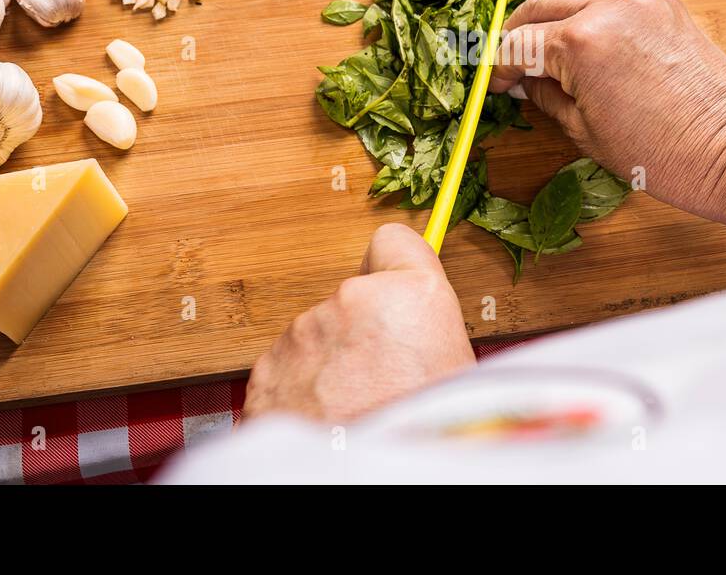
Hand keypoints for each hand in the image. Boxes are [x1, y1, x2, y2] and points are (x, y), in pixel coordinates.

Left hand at [244, 224, 474, 423]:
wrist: (360, 483)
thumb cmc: (421, 436)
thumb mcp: (458, 372)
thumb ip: (427, 325)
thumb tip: (418, 322)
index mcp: (412, 296)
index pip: (394, 242)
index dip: (396, 271)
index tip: (396, 285)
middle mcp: (350, 302)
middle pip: (354, 299)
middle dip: (363, 333)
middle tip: (384, 380)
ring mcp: (302, 335)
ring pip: (319, 335)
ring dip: (330, 364)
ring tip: (354, 410)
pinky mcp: (267, 370)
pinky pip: (289, 368)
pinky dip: (301, 391)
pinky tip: (325, 422)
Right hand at [489, 0, 725, 256]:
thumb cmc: (660, 154)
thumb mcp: (584, 131)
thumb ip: (546, 96)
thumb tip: (525, 81)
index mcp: (580, 42)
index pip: (519, 45)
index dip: (500, 68)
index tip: (497, 84)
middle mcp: (608, 7)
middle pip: (541, 4)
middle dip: (519, 31)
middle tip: (511, 61)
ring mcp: (640, 0)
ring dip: (553, 15)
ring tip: (545, 48)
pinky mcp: (665, 4)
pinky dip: (590, 11)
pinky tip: (586, 40)